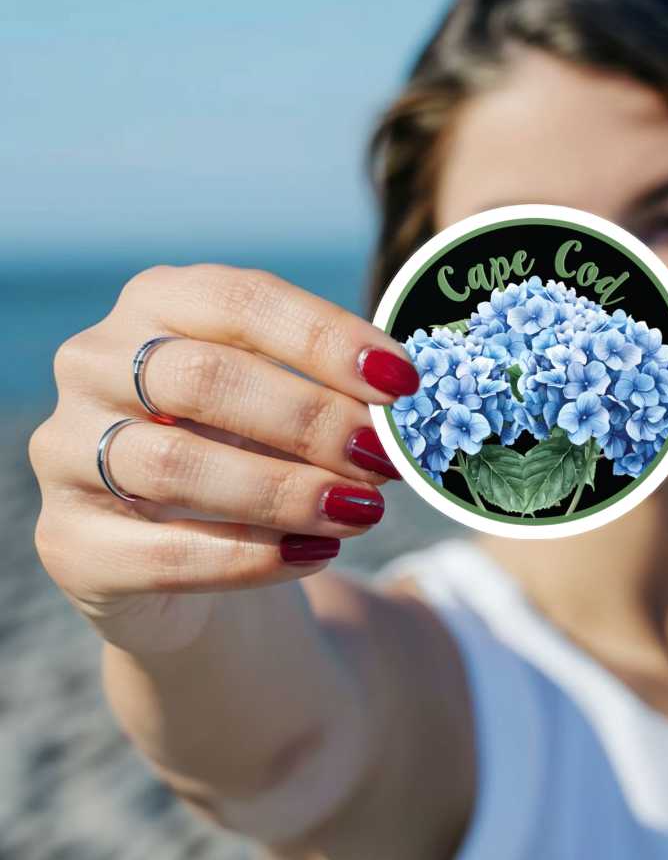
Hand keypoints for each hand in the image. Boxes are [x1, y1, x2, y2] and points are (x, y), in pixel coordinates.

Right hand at [27, 263, 418, 654]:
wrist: (178, 548)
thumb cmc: (244, 449)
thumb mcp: (281, 404)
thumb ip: (331, 395)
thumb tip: (408, 414)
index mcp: (157, 304)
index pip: (240, 301)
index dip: (326, 339)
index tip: (402, 381)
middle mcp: (95, 363)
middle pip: (205, 378)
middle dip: (311, 419)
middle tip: (383, 457)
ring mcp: (67, 451)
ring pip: (179, 464)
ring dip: (288, 491)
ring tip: (362, 511)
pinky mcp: (71, 542)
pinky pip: (165, 554)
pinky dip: (252, 558)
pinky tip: (315, 554)